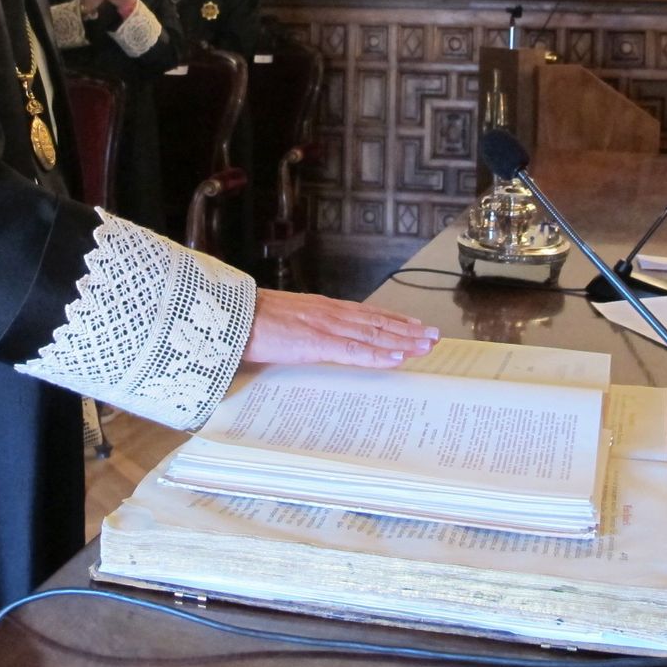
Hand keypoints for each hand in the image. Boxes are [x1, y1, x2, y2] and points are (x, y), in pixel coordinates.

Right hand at [244, 289, 438, 368]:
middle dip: (408, 330)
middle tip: (434, 336)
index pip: (367, 314)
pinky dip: (378, 355)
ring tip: (426, 346)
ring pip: (373, 334)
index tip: (414, 325)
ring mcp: (325, 327)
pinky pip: (354, 351)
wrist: (231, 316)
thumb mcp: (287, 321)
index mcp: (323, 309)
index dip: (393, 320)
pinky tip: (397, 358)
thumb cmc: (252, 321)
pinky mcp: (316, 342)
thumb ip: (306, 329)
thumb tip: (314, 340)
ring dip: (402, 341)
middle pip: (378, 322)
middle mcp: (330, 313)